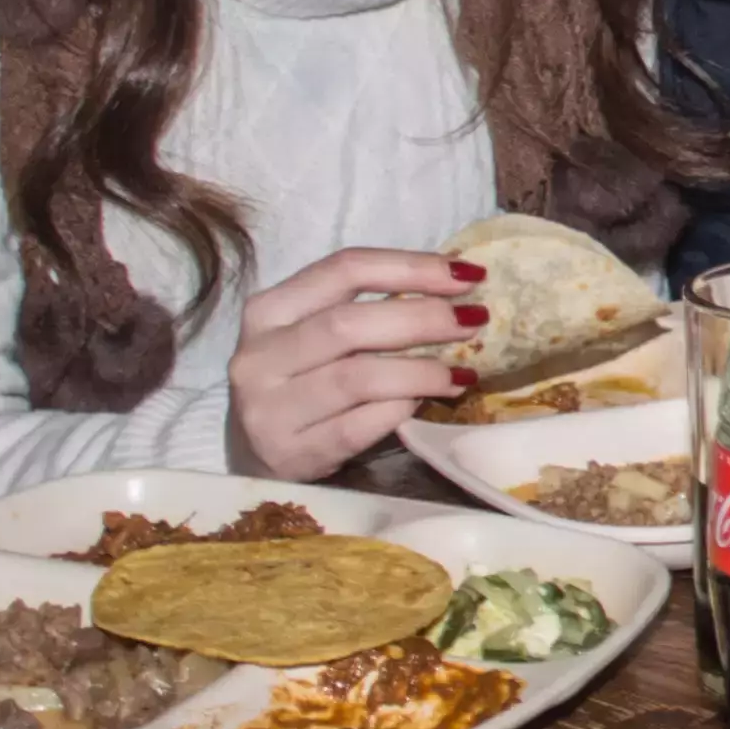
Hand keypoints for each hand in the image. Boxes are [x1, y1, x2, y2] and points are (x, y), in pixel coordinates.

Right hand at [224, 246, 490, 480]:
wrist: (256, 461)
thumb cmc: (300, 387)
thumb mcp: (314, 339)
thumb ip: (363, 312)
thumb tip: (453, 291)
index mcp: (268, 311)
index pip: (344, 270)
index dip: (410, 267)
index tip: (465, 274)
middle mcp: (259, 356)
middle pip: (349, 323)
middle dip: (422, 317)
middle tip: (473, 321)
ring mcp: (268, 409)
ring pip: (357, 377)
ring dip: (421, 370)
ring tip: (462, 371)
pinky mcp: (289, 454)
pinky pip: (358, 426)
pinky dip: (400, 410)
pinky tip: (427, 403)